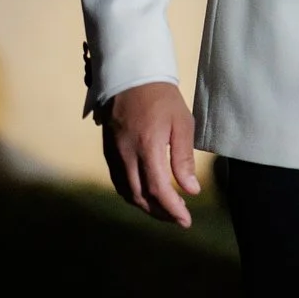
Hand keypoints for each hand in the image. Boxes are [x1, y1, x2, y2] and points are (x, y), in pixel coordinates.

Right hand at [100, 80, 200, 227]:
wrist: (130, 76)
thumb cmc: (162, 98)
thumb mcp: (182, 123)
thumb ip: (184, 158)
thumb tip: (191, 189)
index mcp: (148, 146)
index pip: (159, 189)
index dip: (172, 209)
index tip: (186, 220)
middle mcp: (127, 154)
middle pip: (141, 196)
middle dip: (161, 212)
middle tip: (179, 218)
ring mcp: (114, 154)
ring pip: (127, 192)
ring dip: (146, 206)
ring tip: (166, 210)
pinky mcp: (108, 151)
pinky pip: (118, 181)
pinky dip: (132, 194)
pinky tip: (146, 195)